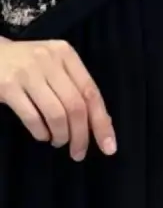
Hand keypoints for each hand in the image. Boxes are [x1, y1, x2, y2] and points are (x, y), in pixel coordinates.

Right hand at [0, 38, 115, 160]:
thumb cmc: (27, 63)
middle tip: (79, 153)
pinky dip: (41, 132)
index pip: (91, 92)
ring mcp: (28, 73)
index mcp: (66, 54)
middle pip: (76, 106)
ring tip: (59, 142)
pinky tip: (43, 135)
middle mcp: (49, 60)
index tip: (108, 146)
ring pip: (56, 114)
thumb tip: (102, 121)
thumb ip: (75, 86)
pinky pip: (32, 117)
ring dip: (61, 135)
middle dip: (81, 135)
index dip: (102, 122)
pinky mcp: (8, 86)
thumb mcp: (54, 64)